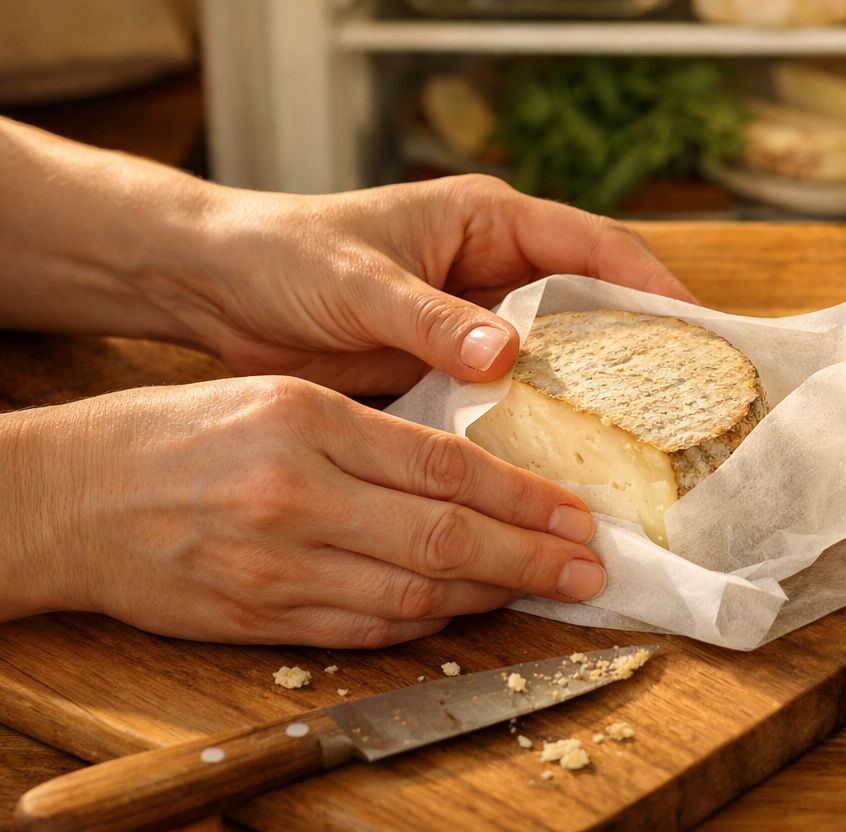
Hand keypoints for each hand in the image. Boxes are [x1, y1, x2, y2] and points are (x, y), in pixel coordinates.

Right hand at [0, 376, 606, 644]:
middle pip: (445, 538)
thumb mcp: (280, 399)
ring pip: (413, 594)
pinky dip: (424, 625)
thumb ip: (373, 433)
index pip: (445, 466)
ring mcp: (278, 565)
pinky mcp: (259, 617)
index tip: (575, 512)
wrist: (71, 495)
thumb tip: (470, 469)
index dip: (523, 496)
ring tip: (542, 589)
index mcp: (310, 423)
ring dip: (489, 596)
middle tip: (590, 566)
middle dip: (530, 557)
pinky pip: (364, 630)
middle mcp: (298, 495)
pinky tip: (463, 611)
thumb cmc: (179, 434)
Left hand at [167, 175, 696, 393]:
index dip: (650, 282)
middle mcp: (495, 266)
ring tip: (645, 442)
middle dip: (641, 344)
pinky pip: (514, 393)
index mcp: (487, 221)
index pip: (592, 244)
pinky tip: (564, 462)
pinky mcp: (452, 364)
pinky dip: (540, 421)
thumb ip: (431, 317)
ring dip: (595, 392)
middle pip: (592, 302)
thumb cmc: (285, 256)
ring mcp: (477, 318)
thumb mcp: (360, 282)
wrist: (217, 289)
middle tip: (690, 399)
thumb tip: (508, 354)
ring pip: (560, 354)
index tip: (698, 327)